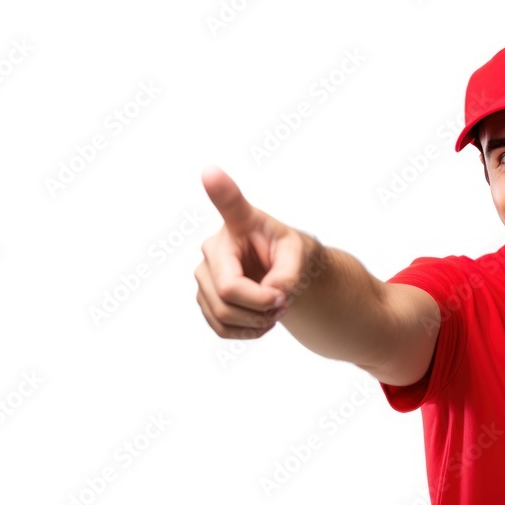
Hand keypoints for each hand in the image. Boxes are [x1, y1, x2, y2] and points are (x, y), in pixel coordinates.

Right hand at [195, 166, 315, 338]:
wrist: (282, 275)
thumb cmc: (291, 255)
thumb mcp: (301, 255)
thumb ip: (291, 272)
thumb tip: (274, 294)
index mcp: (239, 226)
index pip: (230, 205)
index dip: (220, 189)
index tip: (211, 171)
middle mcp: (212, 248)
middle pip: (229, 291)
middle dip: (262, 306)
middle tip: (284, 303)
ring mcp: (203, 275)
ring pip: (224, 314)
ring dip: (257, 322)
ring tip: (275, 311)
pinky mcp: (205, 299)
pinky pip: (221, 328)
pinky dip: (247, 332)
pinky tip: (261, 321)